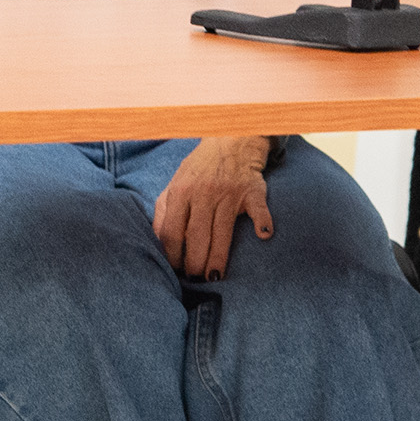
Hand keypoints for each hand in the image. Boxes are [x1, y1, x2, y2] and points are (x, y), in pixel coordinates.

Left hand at [151, 137, 274, 280]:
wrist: (230, 140)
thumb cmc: (199, 169)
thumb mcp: (174, 184)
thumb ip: (164, 210)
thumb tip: (156, 241)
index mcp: (180, 193)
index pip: (172, 231)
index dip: (172, 254)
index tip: (174, 271)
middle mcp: (203, 193)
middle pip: (197, 236)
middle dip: (194, 262)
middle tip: (194, 280)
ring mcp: (228, 192)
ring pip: (222, 231)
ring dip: (218, 258)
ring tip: (214, 277)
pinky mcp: (252, 191)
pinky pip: (258, 209)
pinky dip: (262, 222)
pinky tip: (263, 236)